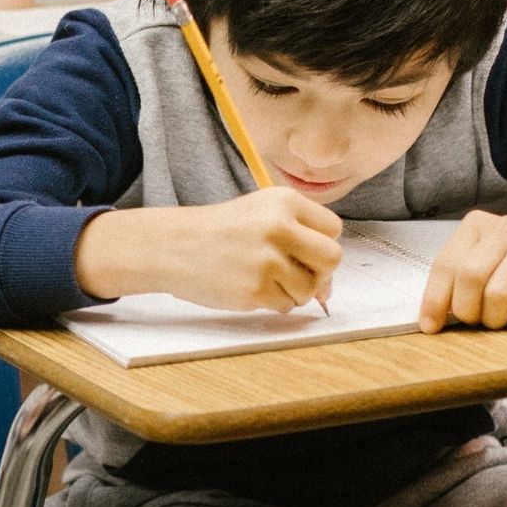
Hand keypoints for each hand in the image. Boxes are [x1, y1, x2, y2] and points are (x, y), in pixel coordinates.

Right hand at [77, 188, 347, 311]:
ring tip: (267, 280)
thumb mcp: (262, 214)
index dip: (321, 245)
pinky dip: (274, 303)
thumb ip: (300, 238)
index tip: (303, 252)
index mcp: (284, 201)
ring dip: (295, 292)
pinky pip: (286, 305)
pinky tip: (252, 288)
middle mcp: (279, 226)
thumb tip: (328, 288)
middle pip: (332, 258)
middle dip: (321, 273)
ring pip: (310, 288)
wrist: (173, 245)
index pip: (333, 229)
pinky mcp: (255, 289)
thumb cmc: (221, 232)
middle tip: (298, 274)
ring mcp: (267, 259)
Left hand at [418, 206, 506, 327]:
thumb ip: (460, 280)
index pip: (446, 264)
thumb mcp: (488, 262)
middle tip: (478, 320)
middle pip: (469, 278)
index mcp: (477, 225)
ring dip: (497, 319)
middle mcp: (504, 229)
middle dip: (468, 311)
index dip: (435, 300)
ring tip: (506, 316)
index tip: (431, 326)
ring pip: (497, 295)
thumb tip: (431, 319)